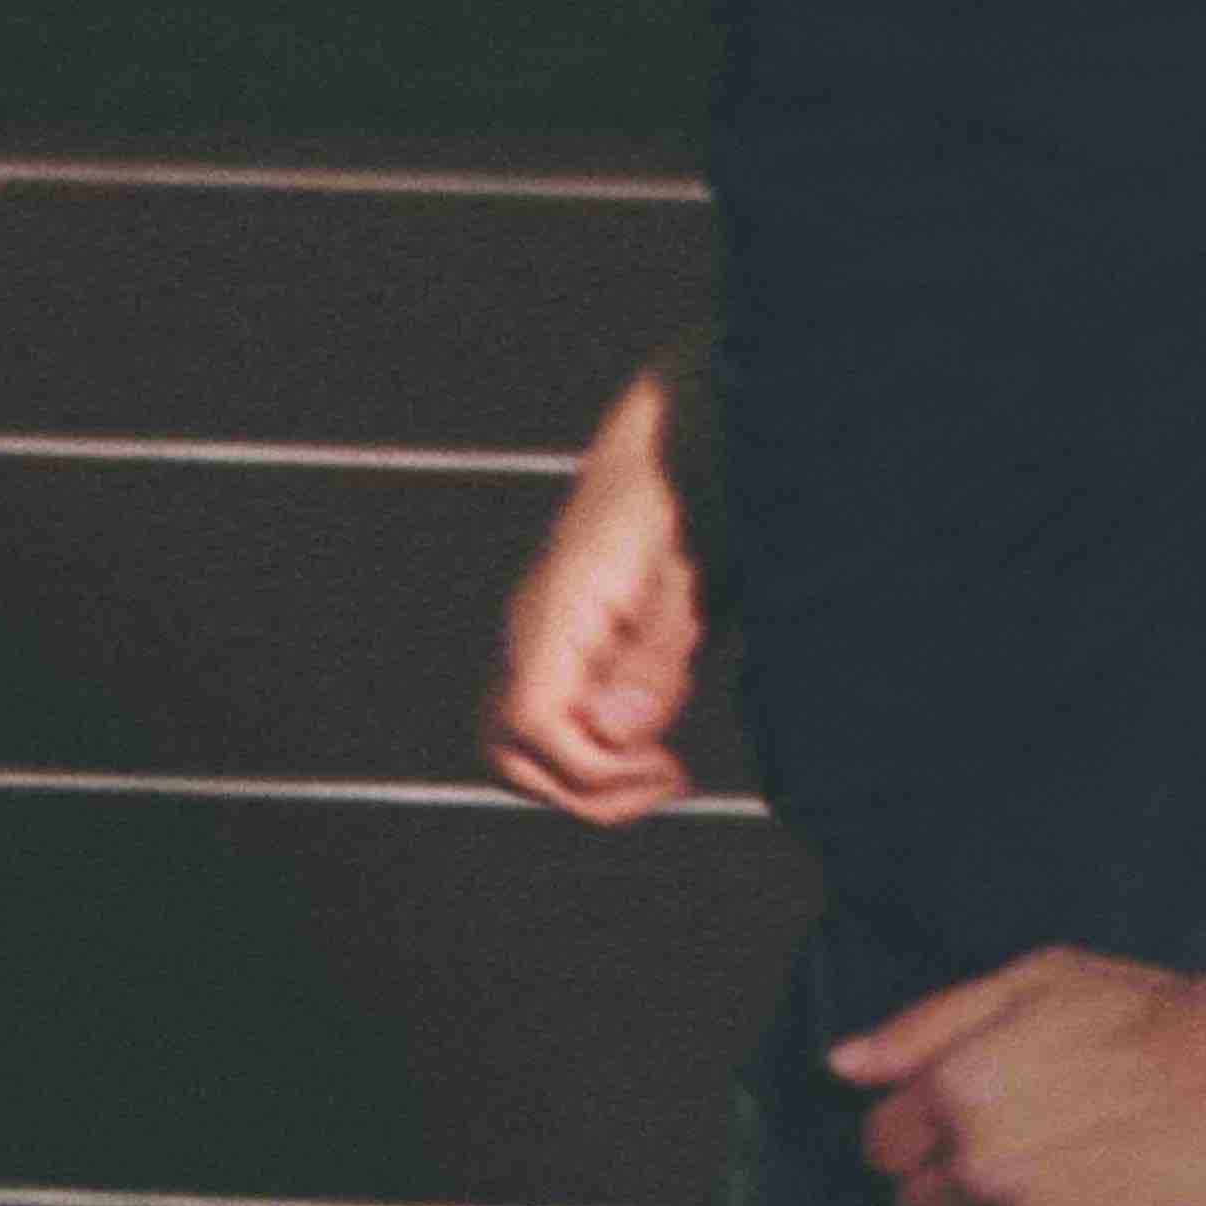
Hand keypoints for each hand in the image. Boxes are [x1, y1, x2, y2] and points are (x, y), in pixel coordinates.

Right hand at [480, 381, 706, 824]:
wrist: (681, 415)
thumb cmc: (695, 476)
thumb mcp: (699, 560)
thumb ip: (658, 650)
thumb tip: (614, 734)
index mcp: (558, 610)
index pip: (530, 727)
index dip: (593, 772)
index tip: (670, 766)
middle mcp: (534, 629)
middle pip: (506, 750)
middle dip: (580, 790)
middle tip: (661, 781)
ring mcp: (543, 635)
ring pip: (521, 742)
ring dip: (585, 774)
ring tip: (661, 768)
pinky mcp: (566, 638)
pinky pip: (554, 714)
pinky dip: (596, 745)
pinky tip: (656, 732)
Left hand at [828, 950, 1205, 1205]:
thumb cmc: (1151, 1014)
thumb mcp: (1034, 982)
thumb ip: (930, 1025)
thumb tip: (843, 1065)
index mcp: (957, 1094)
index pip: (881, 1154)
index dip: (918, 1149)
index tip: (960, 1144)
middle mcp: (984, 1171)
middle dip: (956, 1203)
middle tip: (1020, 1177)